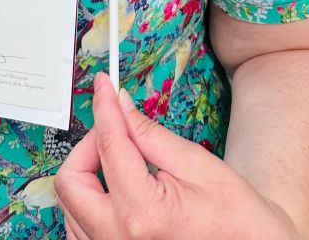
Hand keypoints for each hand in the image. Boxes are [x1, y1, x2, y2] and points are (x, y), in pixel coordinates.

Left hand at [55, 72, 299, 239]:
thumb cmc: (238, 220)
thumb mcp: (198, 165)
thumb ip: (151, 134)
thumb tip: (119, 106)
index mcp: (143, 212)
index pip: (109, 144)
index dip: (104, 107)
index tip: (103, 85)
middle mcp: (118, 239)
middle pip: (71, 181)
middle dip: (87, 147)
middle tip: (114, 132)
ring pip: (70, 206)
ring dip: (87, 176)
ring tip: (120, 162)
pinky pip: (80, 230)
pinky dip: (89, 204)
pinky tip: (113, 191)